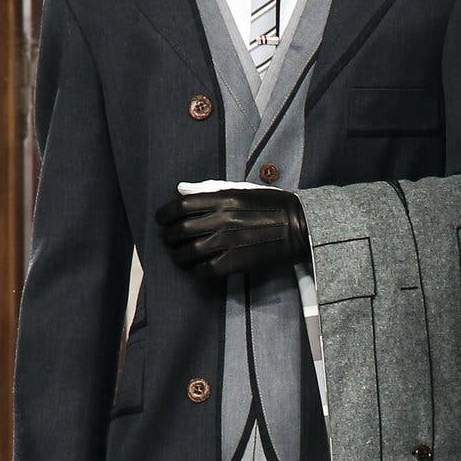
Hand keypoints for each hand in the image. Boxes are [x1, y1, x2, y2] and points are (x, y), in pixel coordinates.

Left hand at [155, 181, 309, 280]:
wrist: (299, 226)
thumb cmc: (271, 204)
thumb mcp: (242, 189)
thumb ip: (210, 189)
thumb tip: (181, 190)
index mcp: (223, 198)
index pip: (181, 206)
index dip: (165, 214)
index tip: (161, 220)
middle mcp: (223, 219)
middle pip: (181, 230)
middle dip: (169, 237)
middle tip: (168, 240)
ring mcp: (229, 242)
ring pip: (190, 252)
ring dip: (178, 256)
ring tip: (178, 256)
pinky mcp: (237, 262)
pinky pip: (206, 269)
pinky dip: (196, 270)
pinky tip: (195, 269)